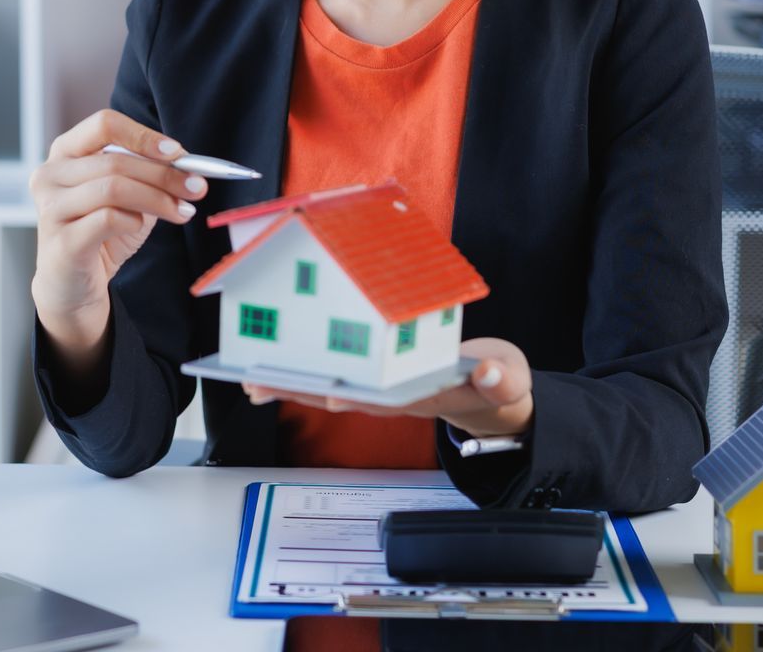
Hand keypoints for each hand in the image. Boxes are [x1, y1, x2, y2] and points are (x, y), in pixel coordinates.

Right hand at [29, 109, 209, 362]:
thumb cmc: (99, 234)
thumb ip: (147, 175)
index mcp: (65, 152)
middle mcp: (50, 175)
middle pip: (115, 161)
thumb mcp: (126, 196)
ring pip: (113, 187)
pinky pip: (107, 219)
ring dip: (157, 198)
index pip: (104, 125)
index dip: (143, 136)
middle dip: (164, 174)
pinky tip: (139, 227)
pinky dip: (133, 221)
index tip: (178, 153)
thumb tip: (188, 166)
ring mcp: (51, 208)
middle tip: (197, 187)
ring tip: (182, 210)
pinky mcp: (61, 241)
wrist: (74, 287)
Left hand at [241, 337, 533, 437]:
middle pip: (348, 395)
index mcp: (430, 394)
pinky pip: (338, 371)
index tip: (333, 394)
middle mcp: (399, 394)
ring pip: (335, 385)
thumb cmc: (498, 382)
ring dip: (294, 384)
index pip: (391, 398)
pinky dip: (306, 370)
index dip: (362, 396)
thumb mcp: (509, 381)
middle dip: (304, 391)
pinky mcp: (377, 373)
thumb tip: (491, 375)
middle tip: (262, 386)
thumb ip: (501, 380)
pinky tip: (274, 365)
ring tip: (252, 381)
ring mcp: (385, 386)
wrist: (494, 389)